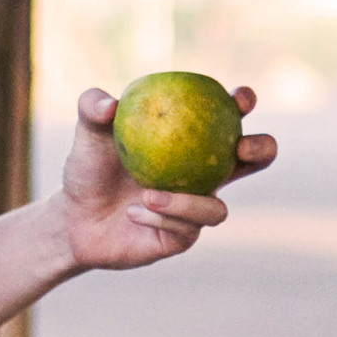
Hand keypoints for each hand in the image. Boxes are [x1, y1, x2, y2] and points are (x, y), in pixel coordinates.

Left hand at [55, 85, 277, 272]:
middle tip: (240, 148)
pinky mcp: (184, 237)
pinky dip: (160, 219)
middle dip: (261, 150)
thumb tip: (110, 104)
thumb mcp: (87, 135)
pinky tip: (134, 213)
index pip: (229, 116)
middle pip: (256, 160)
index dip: (244, 104)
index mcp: (194, 141)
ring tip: (148, 194)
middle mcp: (205, 174)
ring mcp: (198, 208)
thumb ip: (92, 109)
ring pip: (218, 210)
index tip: (239, 99)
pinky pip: (186, 230)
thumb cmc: (88, 169)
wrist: (74, 220)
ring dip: (187, 202)